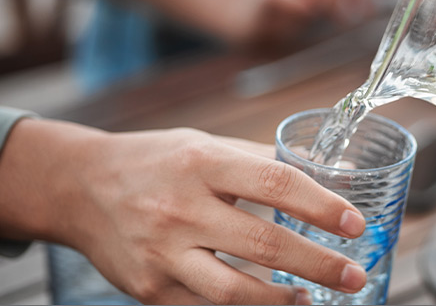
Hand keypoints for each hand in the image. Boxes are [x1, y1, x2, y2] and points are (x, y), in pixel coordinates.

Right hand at [0, 120, 367, 303]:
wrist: (80, 187)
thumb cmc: (156, 162)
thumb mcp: (207, 145)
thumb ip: (264, 162)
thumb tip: (329, 174)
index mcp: (201, 163)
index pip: (276, 184)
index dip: (322, 206)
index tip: (355, 224)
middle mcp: (180, 209)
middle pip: (264, 244)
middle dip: (319, 265)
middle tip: (352, 275)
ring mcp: (162, 254)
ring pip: (234, 293)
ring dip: (283, 301)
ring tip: (313, 299)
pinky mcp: (149, 289)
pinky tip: (269, 304)